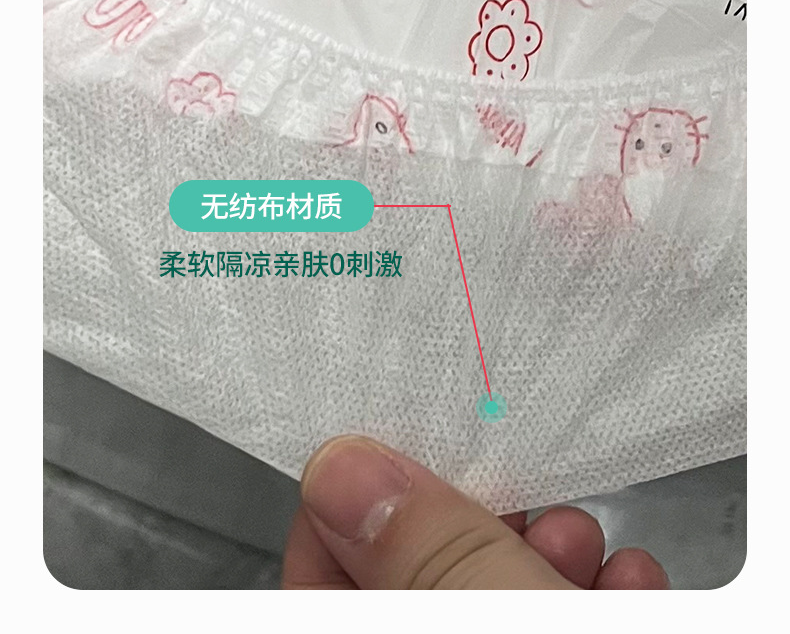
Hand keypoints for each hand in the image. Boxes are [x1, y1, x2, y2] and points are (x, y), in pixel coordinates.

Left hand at [282, 436, 668, 589]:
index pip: (317, 567)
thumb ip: (428, 551)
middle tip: (515, 489)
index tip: (406, 445)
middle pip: (419, 573)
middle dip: (477, 518)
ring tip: (580, 539)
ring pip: (495, 591)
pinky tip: (625, 580)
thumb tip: (344, 472)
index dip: (356, 499)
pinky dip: (592, 591)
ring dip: (549, 552)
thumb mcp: (493, 609)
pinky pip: (553, 613)